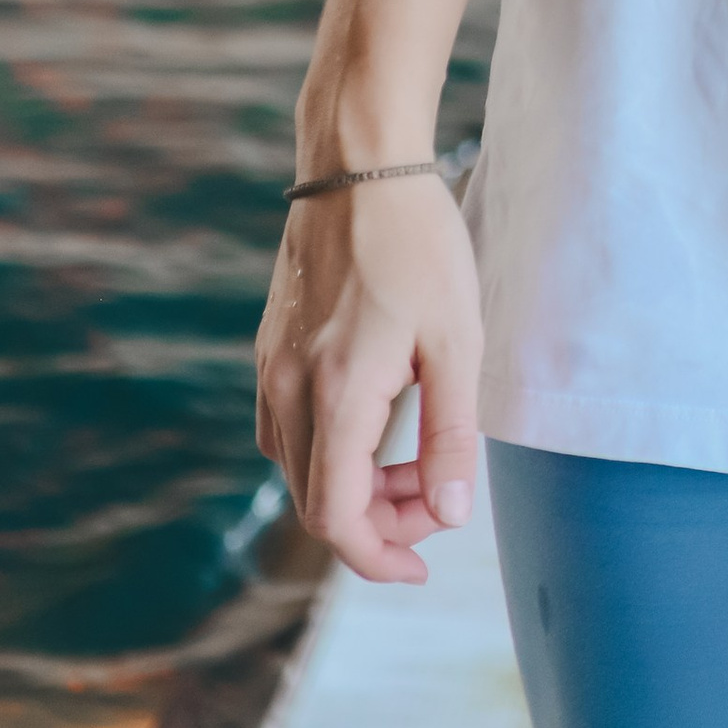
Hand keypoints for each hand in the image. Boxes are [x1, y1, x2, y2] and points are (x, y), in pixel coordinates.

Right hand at [253, 172, 483, 584]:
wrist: (358, 165)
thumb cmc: (418, 244)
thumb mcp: (456, 338)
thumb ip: (450, 432)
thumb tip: (450, 513)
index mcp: (336, 393)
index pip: (337, 519)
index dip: (380, 557)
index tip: (425, 562)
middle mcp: (289, 389)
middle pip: (317, 503)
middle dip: (378, 522)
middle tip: (437, 500)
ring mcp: (272, 368)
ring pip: (299, 469)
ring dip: (353, 487)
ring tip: (415, 462)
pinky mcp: (271, 349)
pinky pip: (289, 430)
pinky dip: (330, 451)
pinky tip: (378, 422)